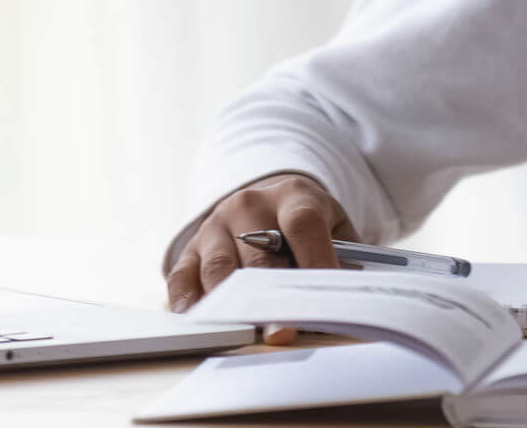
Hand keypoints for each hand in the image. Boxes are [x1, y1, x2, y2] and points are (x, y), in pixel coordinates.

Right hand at [164, 171, 353, 345]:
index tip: (320, 299)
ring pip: (220, 267)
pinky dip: (189, 302)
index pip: (303, 224)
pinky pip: (183, 277)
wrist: (270, 200)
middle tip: (281, 331)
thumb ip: (342, 256)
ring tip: (242, 332)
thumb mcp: (334, 227)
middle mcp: (250, 204)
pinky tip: (200, 322)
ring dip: (231, 304)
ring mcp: (216, 225)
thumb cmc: (307, 225)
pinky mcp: (191, 247)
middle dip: (270, 296)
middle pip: (259, 253)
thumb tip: (340, 297)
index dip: (313, 261)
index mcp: (294, 194)